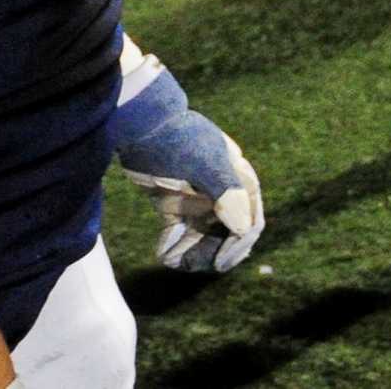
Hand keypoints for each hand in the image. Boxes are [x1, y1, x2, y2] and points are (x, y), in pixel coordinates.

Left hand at [112, 67, 264, 272]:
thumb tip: (245, 228)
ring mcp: (197, 197)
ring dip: (191, 252)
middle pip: (227, 232)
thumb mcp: (206, 165)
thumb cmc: (177, 142)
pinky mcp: (173, 203)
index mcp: (238, 180)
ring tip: (171, 260)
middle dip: (212, 252)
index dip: (238, 245)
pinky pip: (179, 231)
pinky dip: (174, 244)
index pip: (249, 220)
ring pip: (202, 235)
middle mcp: (221, 191)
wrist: (140, 125)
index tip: (218, 263)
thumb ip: (228, 193)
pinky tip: (163, 253)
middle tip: (192, 265)